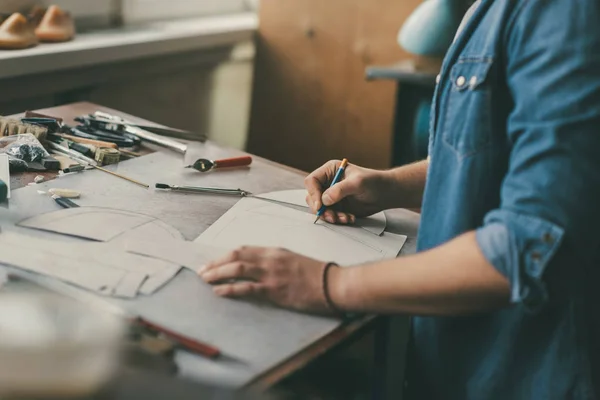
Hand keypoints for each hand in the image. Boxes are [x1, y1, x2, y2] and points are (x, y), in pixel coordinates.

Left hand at [198, 246, 338, 313]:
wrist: (333, 283)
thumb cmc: (317, 274)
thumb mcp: (293, 261)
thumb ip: (275, 262)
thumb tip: (258, 268)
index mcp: (275, 251)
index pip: (244, 249)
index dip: (225, 255)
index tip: (214, 261)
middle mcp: (270, 259)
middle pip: (236, 256)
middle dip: (216, 263)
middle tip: (202, 270)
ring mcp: (271, 273)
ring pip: (237, 269)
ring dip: (217, 273)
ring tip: (205, 279)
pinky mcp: (274, 289)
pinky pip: (246, 288)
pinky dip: (229, 289)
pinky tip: (219, 291)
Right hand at [304, 160, 391, 223]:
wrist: (386, 193)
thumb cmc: (374, 182)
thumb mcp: (358, 183)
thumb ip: (340, 190)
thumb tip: (324, 199)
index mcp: (330, 170)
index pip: (312, 181)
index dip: (313, 194)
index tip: (320, 206)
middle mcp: (328, 182)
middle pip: (312, 196)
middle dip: (321, 209)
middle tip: (332, 216)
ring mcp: (332, 195)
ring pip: (321, 208)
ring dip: (330, 216)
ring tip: (344, 218)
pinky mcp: (338, 206)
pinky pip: (330, 215)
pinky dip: (338, 219)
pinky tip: (349, 218)